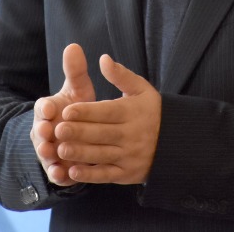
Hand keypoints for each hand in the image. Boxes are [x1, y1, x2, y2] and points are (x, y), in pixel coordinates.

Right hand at [31, 43, 94, 185]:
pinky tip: (62, 175)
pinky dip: (57, 174)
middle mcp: (44, 130)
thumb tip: (74, 46)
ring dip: (46, 153)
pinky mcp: (57, 168)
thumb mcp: (77, 90)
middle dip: (42, 131)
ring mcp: (49, 150)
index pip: (42, 106)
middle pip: (39, 130)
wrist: (77, 137)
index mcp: (47, 109)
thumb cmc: (78, 109)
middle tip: (46, 131)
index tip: (50, 106)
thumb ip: (75, 71)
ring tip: (50, 153)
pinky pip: (55, 172)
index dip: (45, 107)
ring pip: (44, 152)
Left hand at [56, 54, 160, 184]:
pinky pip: (107, 175)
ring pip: (102, 155)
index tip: (67, 110)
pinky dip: (90, 175)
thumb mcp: (141, 89)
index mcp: (132, 112)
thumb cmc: (152, 111)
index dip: (86, 111)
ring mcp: (130, 155)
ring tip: (60, 149)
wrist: (176, 142)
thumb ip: (121, 75)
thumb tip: (103, 59)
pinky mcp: (127, 173)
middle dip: (79, 132)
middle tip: (57, 130)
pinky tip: (73, 172)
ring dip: (80, 154)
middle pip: (102, 134)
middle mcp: (131, 134)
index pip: (107, 111)